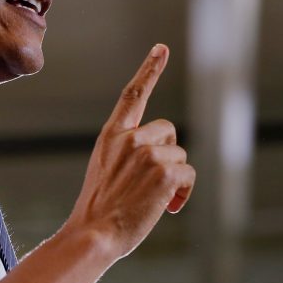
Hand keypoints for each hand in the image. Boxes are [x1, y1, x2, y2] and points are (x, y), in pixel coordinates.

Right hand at [64, 44, 194, 259]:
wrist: (93, 233)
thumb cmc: (100, 209)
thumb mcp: (106, 170)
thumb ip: (129, 154)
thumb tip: (164, 160)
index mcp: (111, 136)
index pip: (133, 95)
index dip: (149, 70)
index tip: (161, 48)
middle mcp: (129, 138)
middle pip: (168, 130)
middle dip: (168, 153)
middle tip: (154, 182)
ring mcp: (147, 152)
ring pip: (180, 154)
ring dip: (175, 177)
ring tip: (155, 199)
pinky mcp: (164, 170)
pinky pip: (188, 174)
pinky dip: (183, 193)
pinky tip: (166, 207)